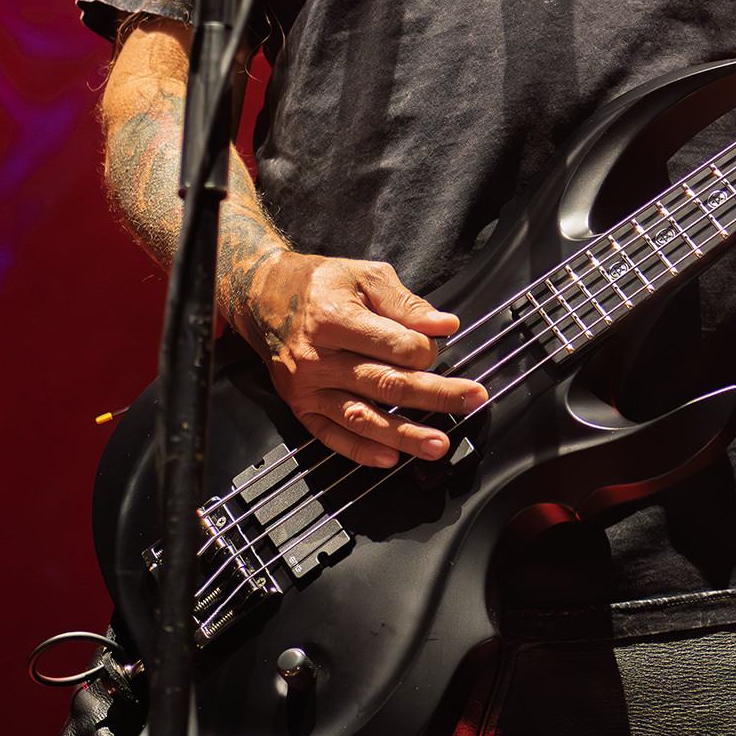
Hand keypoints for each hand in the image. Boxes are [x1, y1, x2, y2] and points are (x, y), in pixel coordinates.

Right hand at [231, 248, 487, 468]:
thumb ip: (405, 303)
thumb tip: (443, 325)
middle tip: (472, 400)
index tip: (437, 346)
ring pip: (363, 418)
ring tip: (438, 444)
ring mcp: (307, 387)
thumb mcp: (364, 276)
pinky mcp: (300, 407)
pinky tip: (389, 459)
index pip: (394, 346)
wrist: (263, 297)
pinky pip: (332, 436)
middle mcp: (318, 357)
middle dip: (435, 395)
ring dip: (404, 435)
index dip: (425, 350)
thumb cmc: (319, 284)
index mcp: (335, 319)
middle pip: (387, 384)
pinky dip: (361, 451)